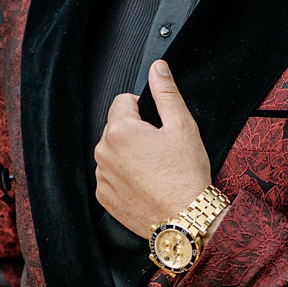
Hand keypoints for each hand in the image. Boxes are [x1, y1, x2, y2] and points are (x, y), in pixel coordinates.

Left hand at [95, 61, 214, 237]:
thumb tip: (157, 68)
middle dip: (136, 132)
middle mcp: (103, 153)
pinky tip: (147, 184)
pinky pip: (111, 176)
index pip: (122, 101)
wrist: (185, 218)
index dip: (144, 109)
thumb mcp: (182, 126)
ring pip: (114, 152)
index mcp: (120, 130)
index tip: (159, 125)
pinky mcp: (104, 197)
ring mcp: (102, 177)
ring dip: (129, 154)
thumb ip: (166, 92)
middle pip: (117, 127)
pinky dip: (126, 177)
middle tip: (162, 149)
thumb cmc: (185, 174)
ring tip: (156, 169)